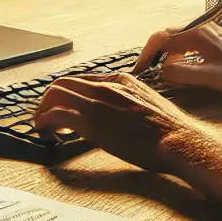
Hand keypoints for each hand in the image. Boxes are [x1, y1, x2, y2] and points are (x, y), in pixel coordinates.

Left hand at [32, 71, 208, 174]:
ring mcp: (98, 102)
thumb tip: (120, 115)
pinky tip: (44, 130)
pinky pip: (57, 114)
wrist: (179, 140)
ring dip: (44, 109)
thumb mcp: (148, 105)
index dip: (69, 93)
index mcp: (121, 80)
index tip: (64, 106)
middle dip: (50, 98)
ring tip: (42, 123)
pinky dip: (45, 120)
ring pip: (56, 94)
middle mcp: (107, 86)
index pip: (83, 79)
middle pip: (65, 83)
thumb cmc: (170, 130)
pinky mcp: (91, 121)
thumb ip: (129, 103)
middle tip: (46, 114)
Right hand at [132, 23, 221, 98]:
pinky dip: (179, 53)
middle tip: (145, 70)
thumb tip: (161, 71)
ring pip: (178, 39)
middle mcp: (202, 28)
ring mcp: (210, 32)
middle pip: (167, 35)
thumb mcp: (210, 77)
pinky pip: (189, 43)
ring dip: (166, 53)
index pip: (161, 39)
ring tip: (159, 70)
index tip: (138, 70)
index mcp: (198, 33)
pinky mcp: (216, 40)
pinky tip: (181, 67)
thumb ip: (182, 73)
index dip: (146, 55)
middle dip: (153, 52)